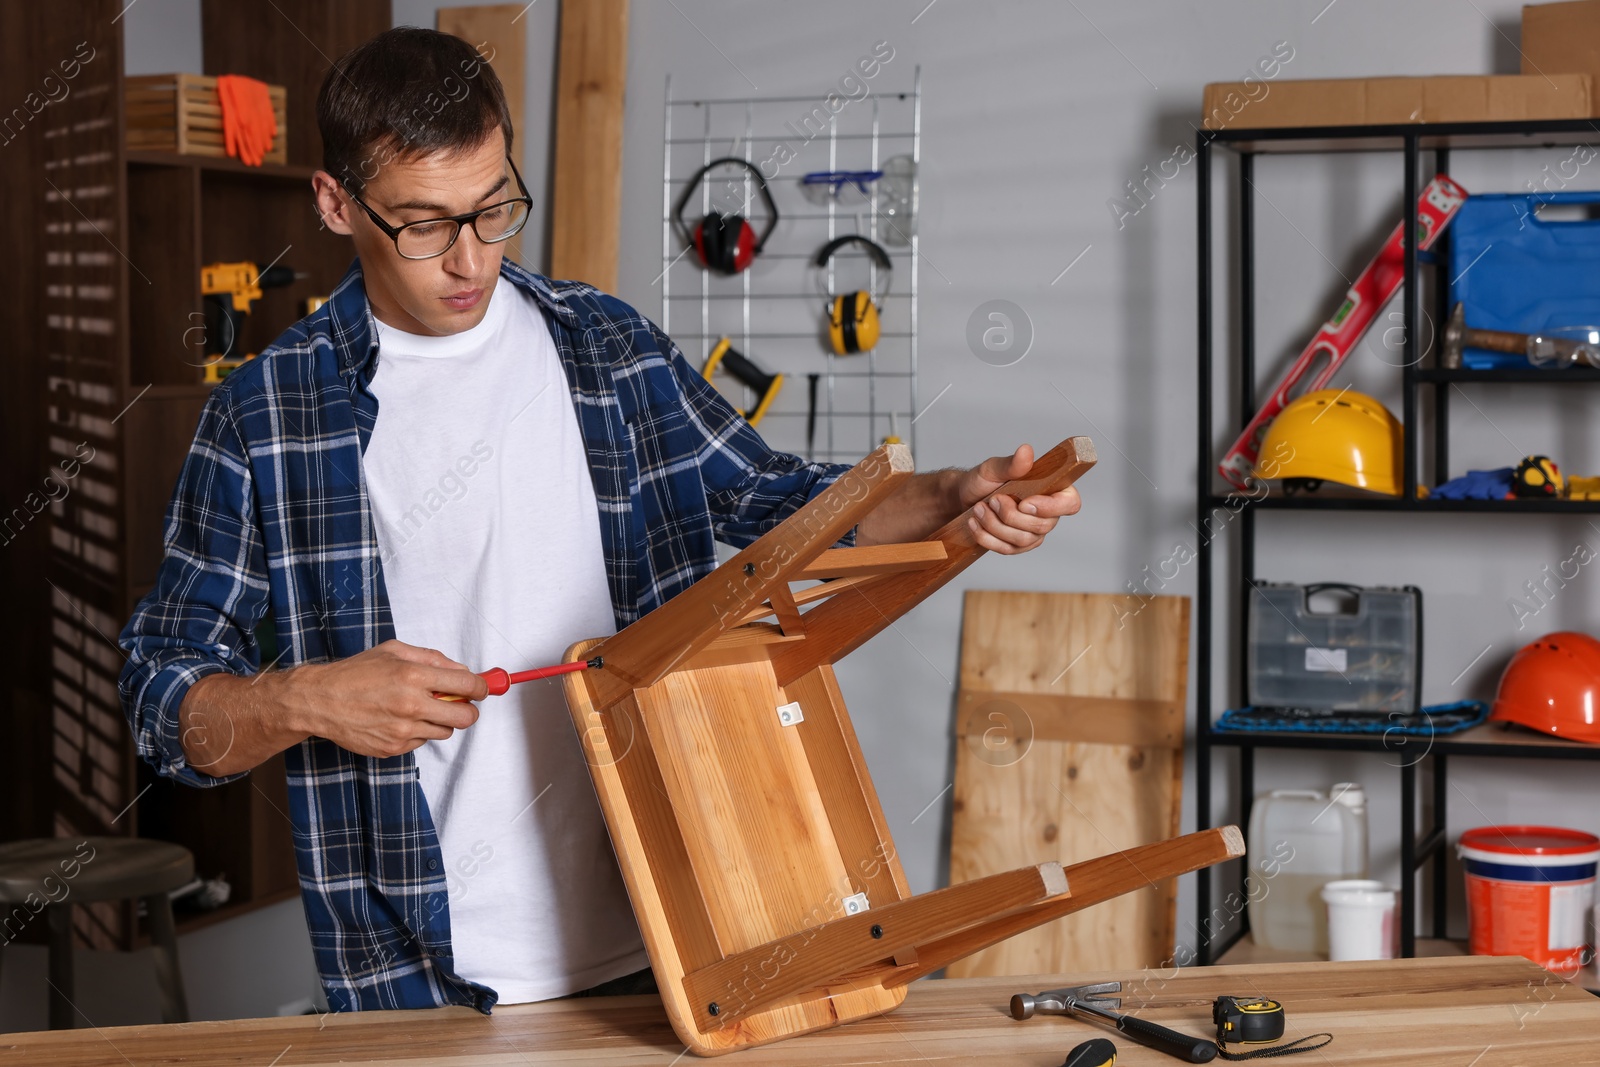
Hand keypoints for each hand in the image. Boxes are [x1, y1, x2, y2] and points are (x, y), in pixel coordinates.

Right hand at [285, 640, 488, 757]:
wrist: (319, 701)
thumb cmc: (355, 673)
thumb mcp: (394, 652)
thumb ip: (432, 659)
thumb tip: (460, 669)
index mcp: (413, 676)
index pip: (468, 684)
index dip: (481, 687)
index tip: (481, 688)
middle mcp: (411, 705)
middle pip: (466, 716)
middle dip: (469, 710)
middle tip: (460, 703)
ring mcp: (403, 730)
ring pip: (445, 731)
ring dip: (440, 720)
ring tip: (417, 708)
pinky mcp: (394, 748)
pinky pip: (422, 741)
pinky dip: (418, 731)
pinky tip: (397, 720)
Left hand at [957, 444, 1081, 553]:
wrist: (964, 498)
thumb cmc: (983, 481)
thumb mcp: (993, 468)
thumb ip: (1011, 463)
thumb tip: (1026, 451)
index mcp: (1051, 489)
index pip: (1070, 503)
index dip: (1052, 507)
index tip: (1025, 503)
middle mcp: (1048, 514)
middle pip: (1042, 525)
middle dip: (1011, 515)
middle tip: (993, 500)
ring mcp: (1034, 532)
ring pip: (1022, 539)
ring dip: (995, 524)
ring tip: (979, 508)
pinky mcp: (1017, 546)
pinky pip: (1007, 549)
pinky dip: (986, 537)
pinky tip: (975, 523)